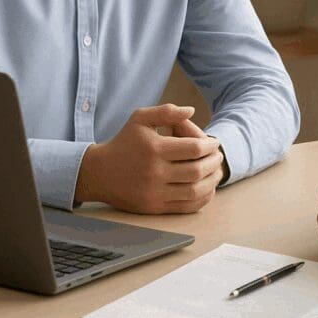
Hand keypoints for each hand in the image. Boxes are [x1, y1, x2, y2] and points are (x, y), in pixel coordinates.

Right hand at [75, 104, 223, 213]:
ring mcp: (154, 192)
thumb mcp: (140, 119)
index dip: (210, 145)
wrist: (99, 173)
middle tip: (218, 156)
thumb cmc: (124, 142)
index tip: (214, 143)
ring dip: (212, 181)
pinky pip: (186, 206)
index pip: (194, 149)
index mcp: (154, 149)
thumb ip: (166, 112)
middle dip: (214, 162)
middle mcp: (155, 172)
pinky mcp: (154, 207)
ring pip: (195, 191)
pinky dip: (202, 198)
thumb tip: (192, 110)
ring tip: (216, 171)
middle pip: (197, 170)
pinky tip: (207, 188)